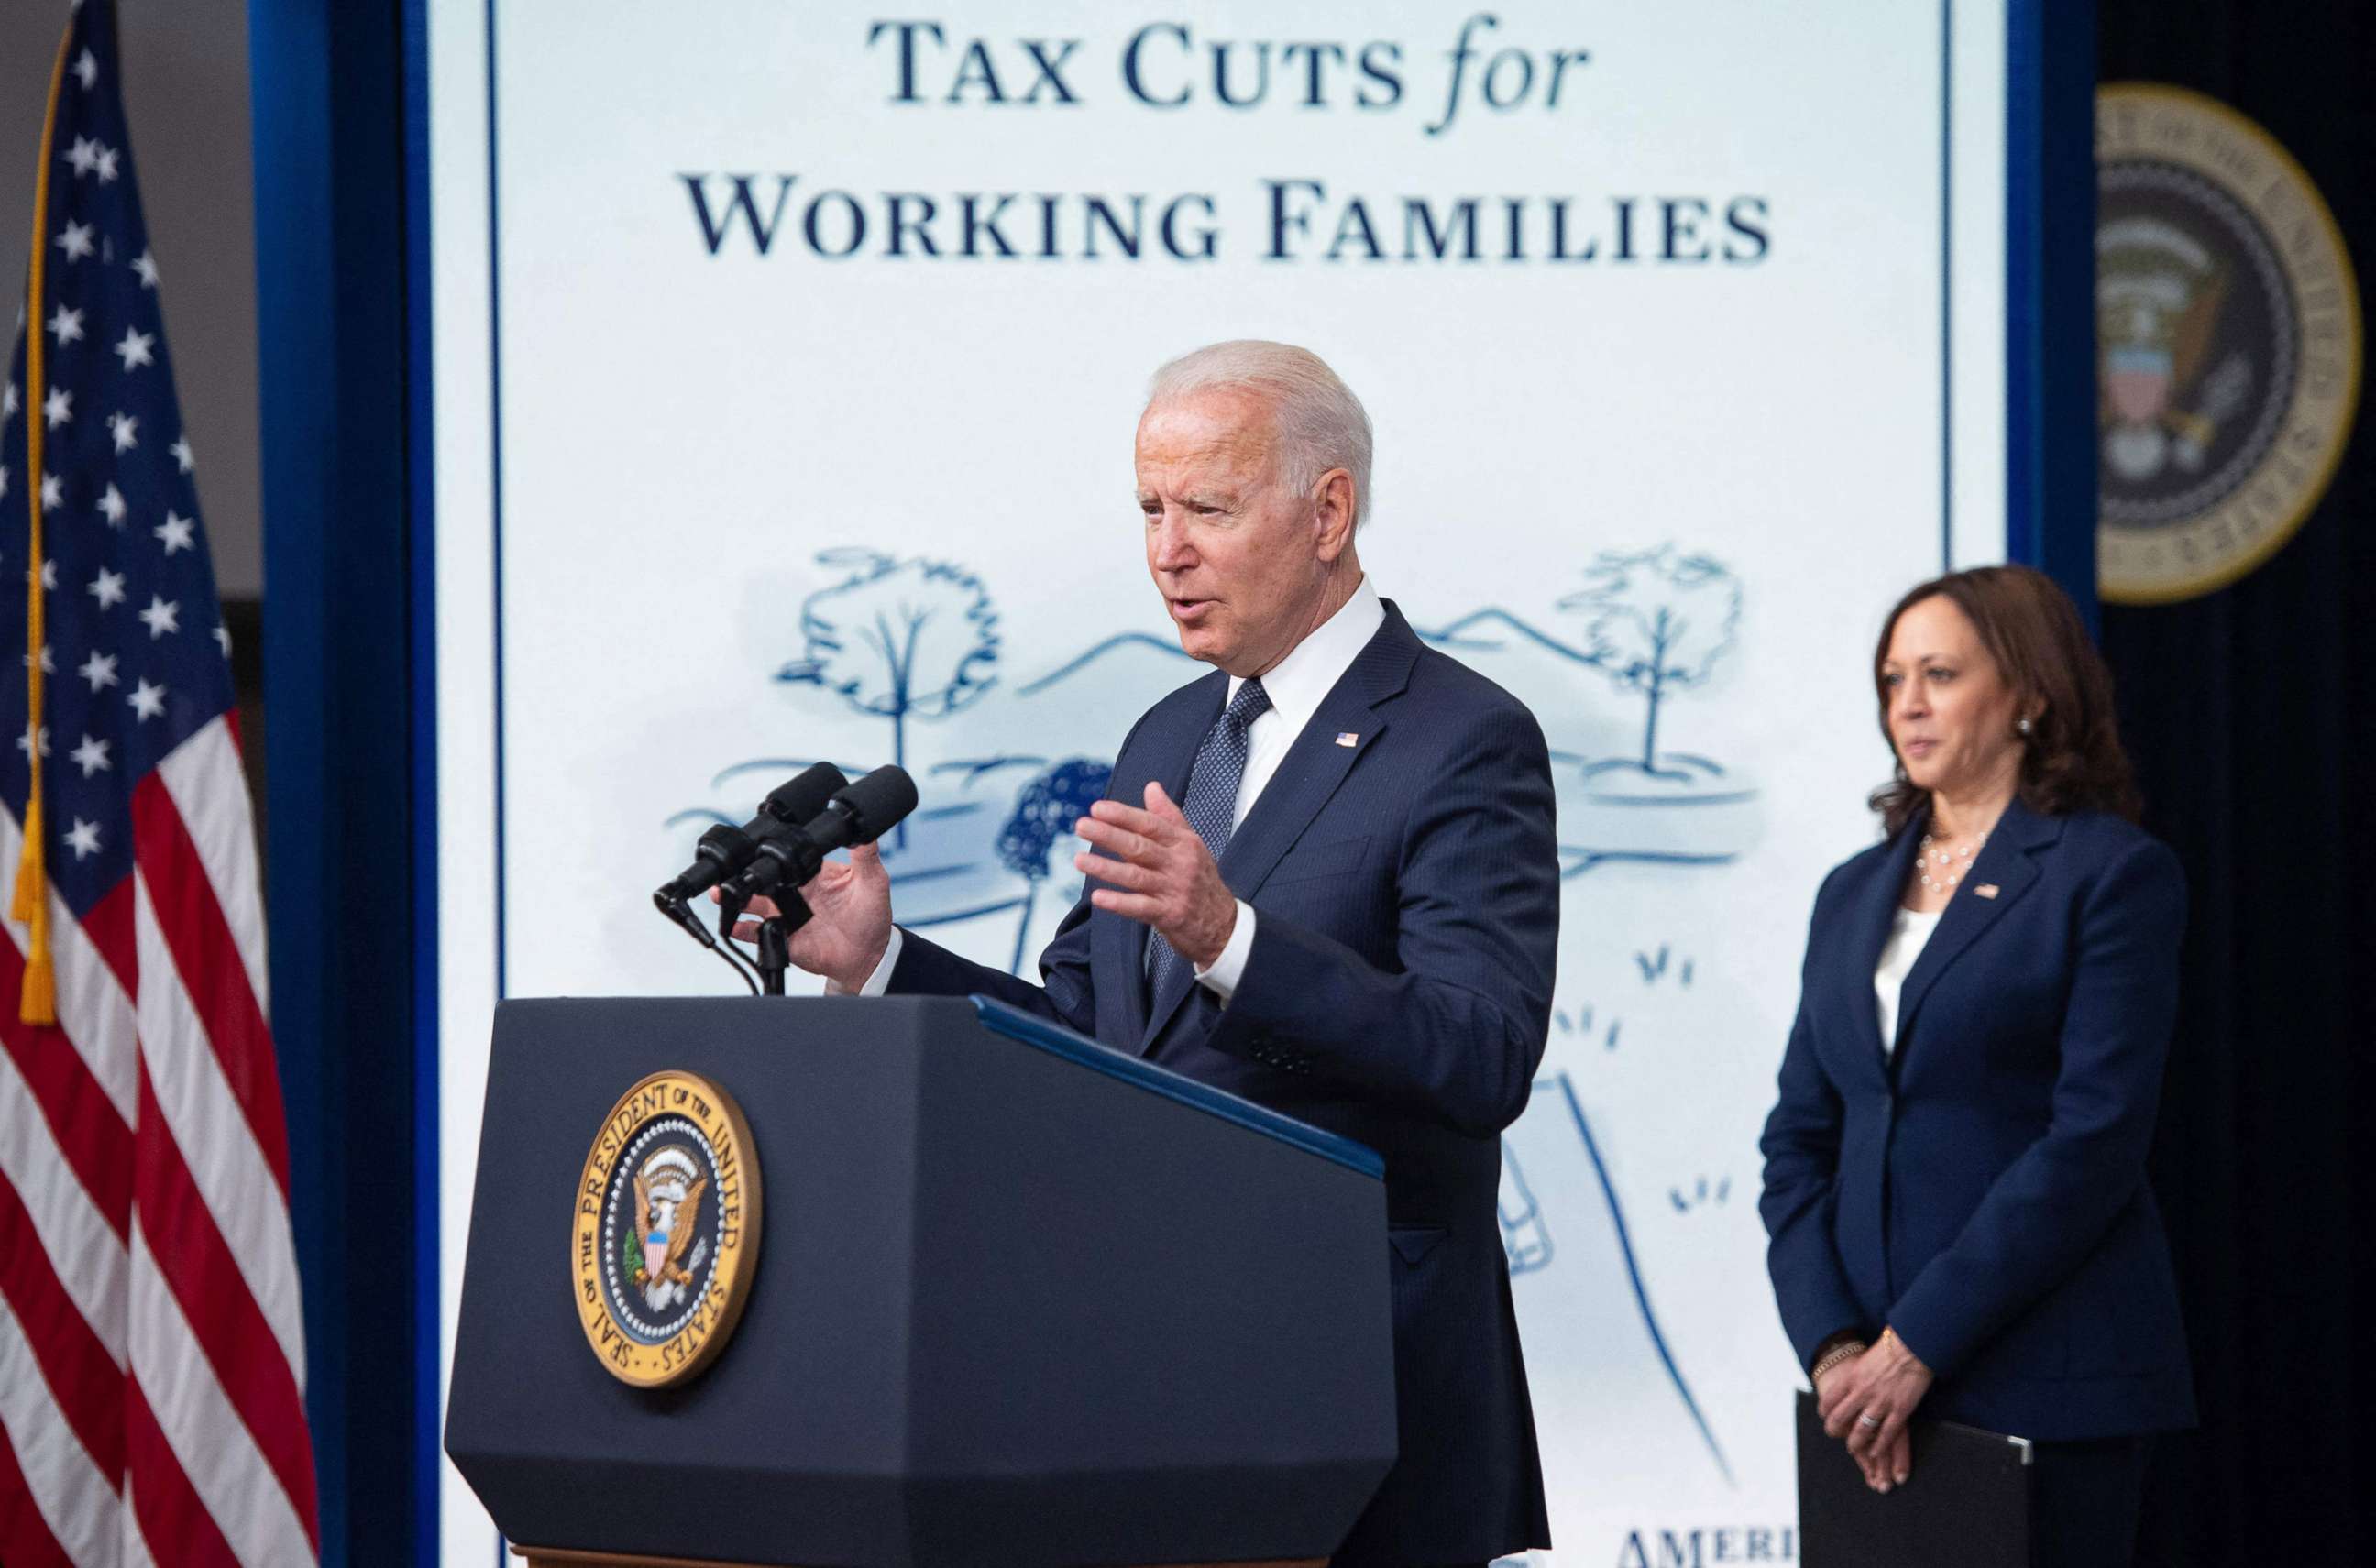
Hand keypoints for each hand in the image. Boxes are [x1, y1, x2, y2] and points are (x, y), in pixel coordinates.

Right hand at [708, 842, 890, 990]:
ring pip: (755, 904)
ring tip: (722, 894)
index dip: (772, 852)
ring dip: (737, 898)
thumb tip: (863, 826)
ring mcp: (788, 915)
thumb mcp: (873, 880)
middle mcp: (796, 893)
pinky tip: (733, 925)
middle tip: (731, 870)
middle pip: (765, 879)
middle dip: (744, 874)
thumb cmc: (871, 916)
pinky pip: (759, 934)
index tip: (756, 846)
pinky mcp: (785, 938)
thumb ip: (866, 854)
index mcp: (813, 875)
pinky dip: (744, 930)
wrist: (869, 954)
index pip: (788, 858)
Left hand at [1072, 782, 1237, 967]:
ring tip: (1079, 859)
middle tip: (1082, 826)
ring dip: (1105, 868)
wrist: (1223, 925)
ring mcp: (1174, 890)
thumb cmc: (1201, 881)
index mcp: (1183, 843)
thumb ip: (1169, 816)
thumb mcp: (1192, 845)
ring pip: (1135, 876)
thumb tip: (1151, 787)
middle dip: (1109, 835)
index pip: (1150, 824)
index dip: (1123, 815)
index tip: (1097, 808)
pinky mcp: (1170, 916)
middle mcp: (1179, 864)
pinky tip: (1098, 897)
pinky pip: (1141, 907)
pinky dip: (1119, 902)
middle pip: (1140, 846)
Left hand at [1819, 1328, 1932, 1492]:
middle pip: (1840, 1419)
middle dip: (1835, 1430)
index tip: (1826, 1416)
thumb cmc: (1891, 1348)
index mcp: (1851, 1377)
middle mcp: (1862, 1392)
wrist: (1913, 1347)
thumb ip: (1857, 1374)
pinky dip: (1880, 1446)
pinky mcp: (1900, 1410)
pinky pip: (1886, 1434)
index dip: (1825, 1411)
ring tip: (1853, 1448)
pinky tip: (1875, 1452)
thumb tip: (1851, 1379)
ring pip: (1862, 1431)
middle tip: (1835, 1435)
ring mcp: (1881, 1403)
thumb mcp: (1865, 1359)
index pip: (1829, 1400)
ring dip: (1856, 1443)